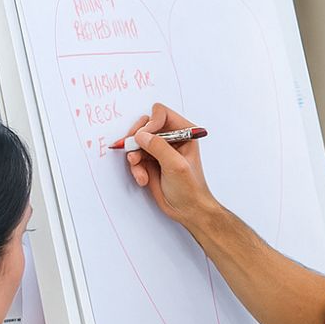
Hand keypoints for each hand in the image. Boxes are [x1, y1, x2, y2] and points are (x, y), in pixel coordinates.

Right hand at [123, 103, 218, 230]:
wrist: (188, 210)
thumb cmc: (191, 189)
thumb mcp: (177, 166)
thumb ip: (159, 147)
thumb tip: (141, 135)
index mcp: (184, 132)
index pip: (161, 114)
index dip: (150, 123)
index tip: (144, 137)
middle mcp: (171, 138)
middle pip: (145, 125)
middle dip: (136, 139)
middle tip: (133, 151)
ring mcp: (159, 150)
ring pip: (137, 142)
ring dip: (134, 156)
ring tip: (140, 171)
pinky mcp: (150, 162)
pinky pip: (135, 157)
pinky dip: (135, 168)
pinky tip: (142, 178)